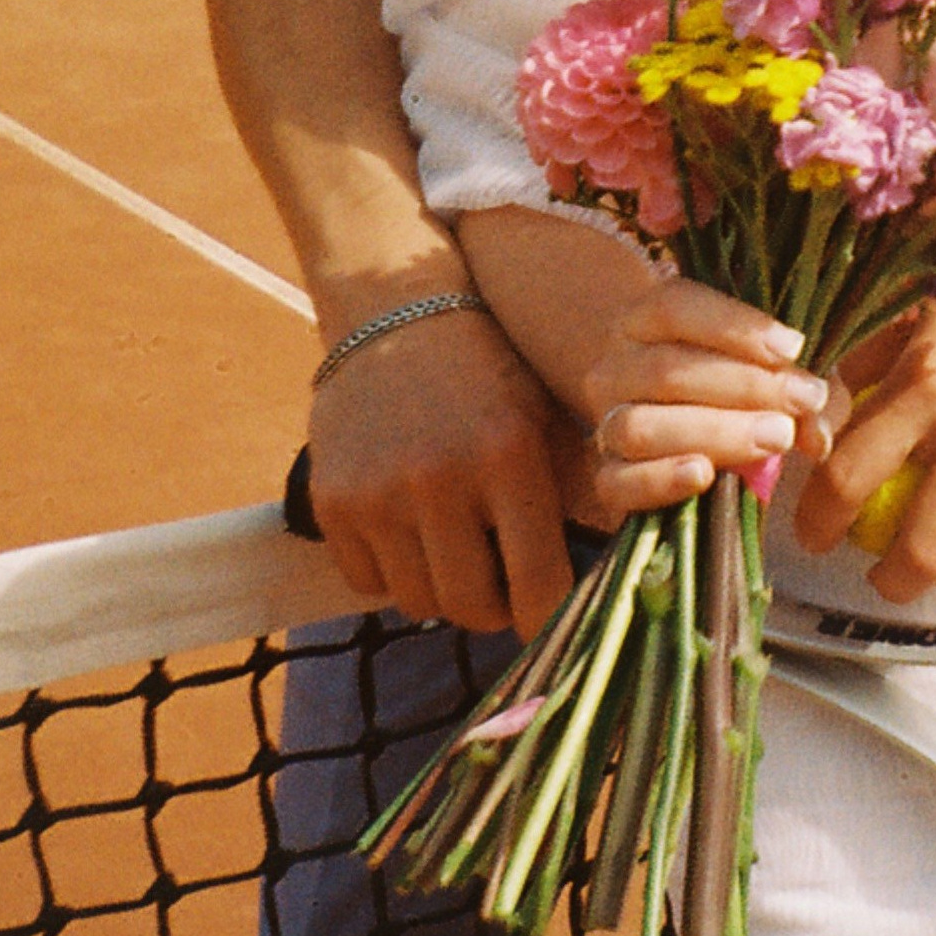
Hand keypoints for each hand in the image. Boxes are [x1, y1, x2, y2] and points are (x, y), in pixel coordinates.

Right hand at [307, 304, 583, 639]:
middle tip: (504, 589)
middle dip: (495, 608)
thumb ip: (570, 493)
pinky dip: (393, 572)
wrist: (396, 315)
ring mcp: (378, 494)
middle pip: (472, 605)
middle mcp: (440, 479)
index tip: (551, 619)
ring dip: (444, 592)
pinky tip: (411, 533)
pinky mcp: (331, 503)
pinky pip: (367, 582)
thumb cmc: (489, 372)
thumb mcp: (542, 417)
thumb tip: (603, 578)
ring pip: (419, 602)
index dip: (548, 616)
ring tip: (460, 554)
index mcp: (508, 455)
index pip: (537, 582)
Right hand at [584, 278, 845, 521]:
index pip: (675, 306)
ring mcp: (605, 423)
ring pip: (641, 426)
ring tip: (776, 437)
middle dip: (743, 386)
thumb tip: (816, 435)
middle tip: (802, 401)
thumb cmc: (743, 381)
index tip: (793, 346)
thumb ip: (805, 391)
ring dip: (715, 432)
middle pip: (665, 370)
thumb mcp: (779, 371)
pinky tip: (704, 475)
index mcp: (647, 319)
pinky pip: (617, 483)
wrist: (689, 424)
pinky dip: (660, 480)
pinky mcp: (607, 477)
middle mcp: (615, 365)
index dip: (734, 325)